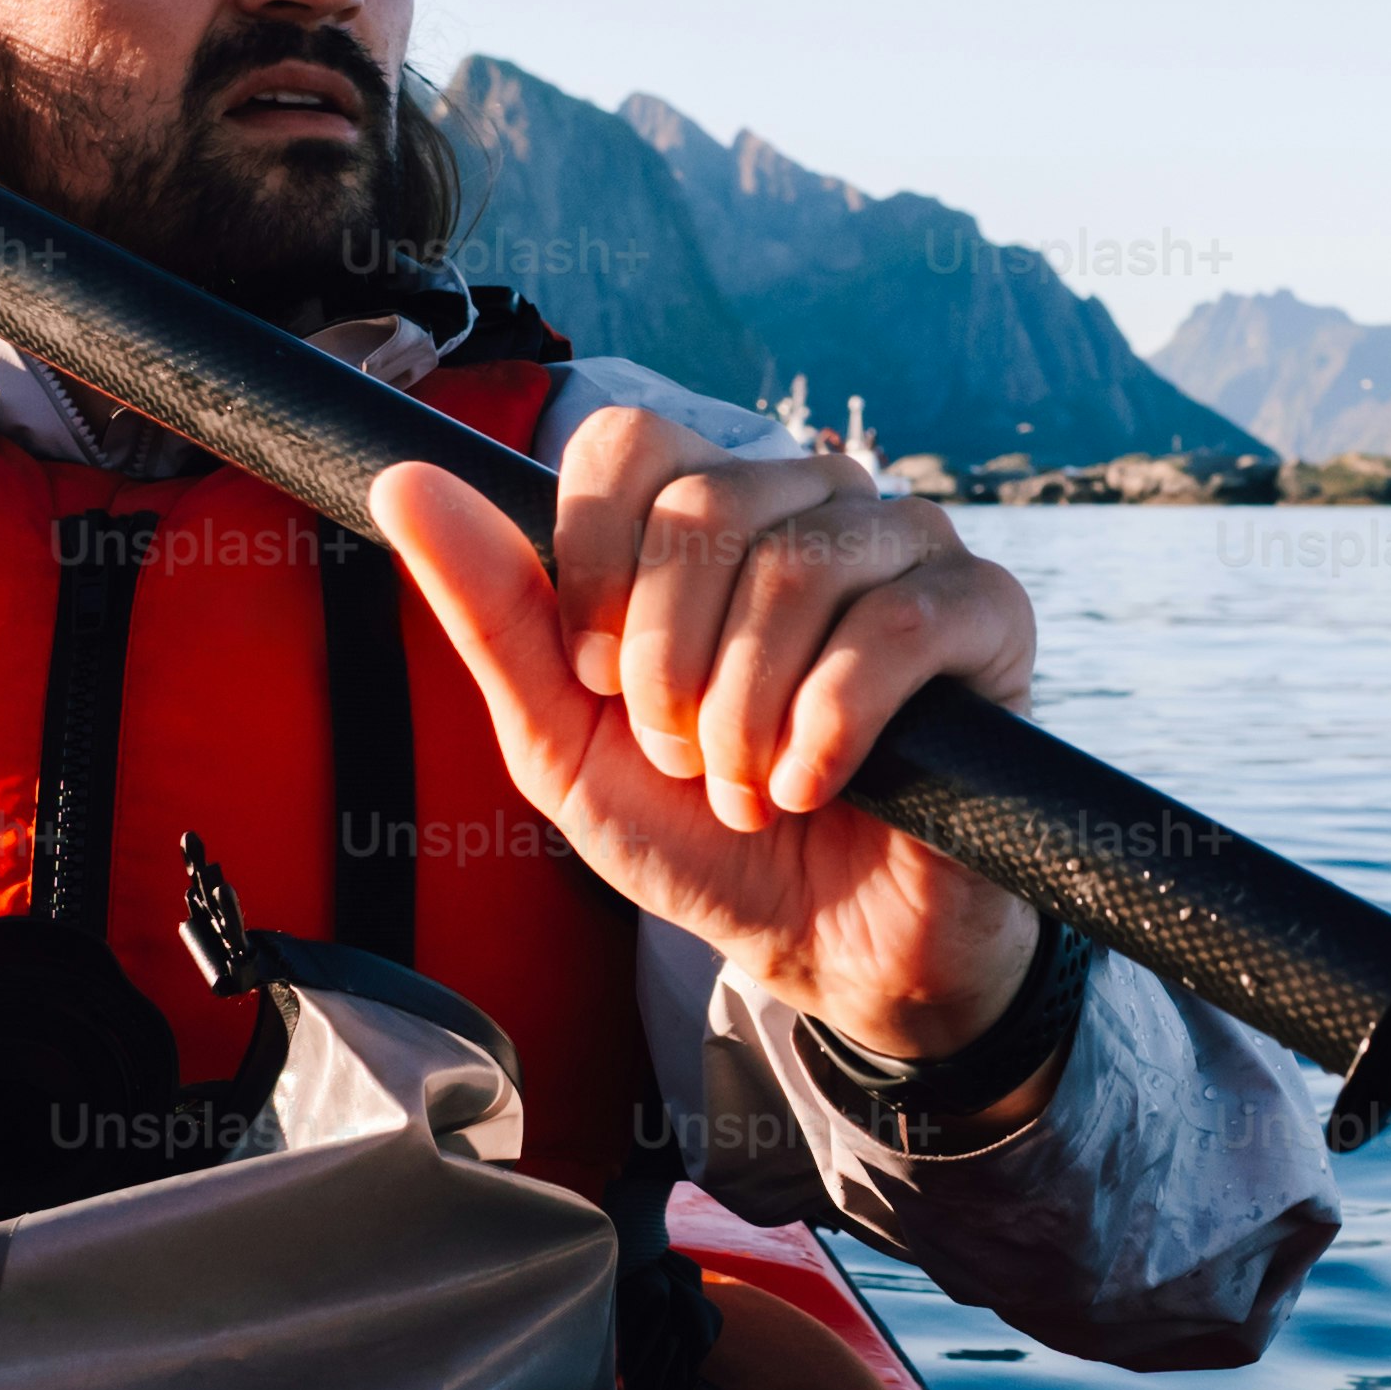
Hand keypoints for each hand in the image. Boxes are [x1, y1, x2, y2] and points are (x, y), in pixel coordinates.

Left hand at [371, 407, 1056, 1106]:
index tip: (597, 679)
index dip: (594, 562)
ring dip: (745, 712)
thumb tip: (403, 481)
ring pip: (796, 566)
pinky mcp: (987, 617)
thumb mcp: (563, 738)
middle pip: (705, 506)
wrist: (822, 948)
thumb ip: (493, 614)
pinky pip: (895, 625)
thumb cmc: (699, 833)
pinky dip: (828, 727)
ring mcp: (907, 549)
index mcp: (707, 513)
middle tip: (685, 758)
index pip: (630, 441)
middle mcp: (809, 504)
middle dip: (666, 666)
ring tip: (749, 790)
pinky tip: (813, 787)